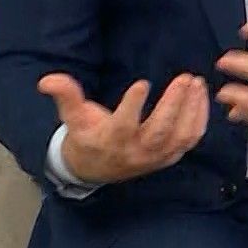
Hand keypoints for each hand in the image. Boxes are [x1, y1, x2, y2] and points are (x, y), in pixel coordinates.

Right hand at [37, 71, 208, 184]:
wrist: (95, 170)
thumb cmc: (86, 137)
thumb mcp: (72, 117)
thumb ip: (65, 96)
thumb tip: (47, 79)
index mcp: (110, 141)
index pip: (123, 125)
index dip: (132, 106)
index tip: (142, 83)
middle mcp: (136, 152)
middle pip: (159, 131)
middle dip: (174, 104)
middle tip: (185, 77)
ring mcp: (156, 157)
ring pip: (180, 136)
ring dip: (192, 110)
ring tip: (196, 83)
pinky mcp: (170, 157)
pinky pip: (191, 140)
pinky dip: (199, 119)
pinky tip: (201, 96)